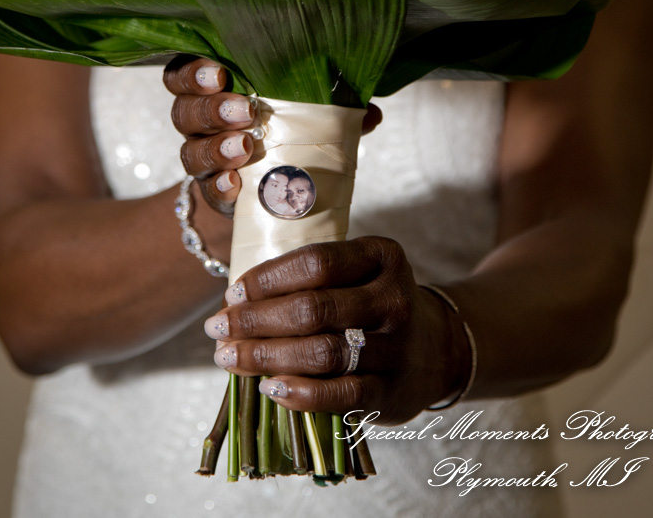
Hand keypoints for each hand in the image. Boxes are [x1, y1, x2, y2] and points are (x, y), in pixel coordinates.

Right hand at [163, 55, 382, 216]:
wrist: (266, 198)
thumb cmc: (284, 141)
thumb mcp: (303, 119)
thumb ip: (331, 110)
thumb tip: (371, 112)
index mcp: (215, 94)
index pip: (185, 74)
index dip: (193, 71)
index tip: (219, 72)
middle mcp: (201, 126)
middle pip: (185, 111)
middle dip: (212, 108)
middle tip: (244, 109)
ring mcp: (203, 162)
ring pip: (190, 152)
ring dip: (217, 148)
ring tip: (246, 146)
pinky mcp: (213, 194)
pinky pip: (208, 190)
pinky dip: (222, 186)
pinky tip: (237, 184)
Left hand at [202, 236, 470, 425]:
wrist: (434, 349)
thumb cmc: (370, 305)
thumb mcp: (355, 274)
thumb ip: (307, 279)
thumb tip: (234, 300)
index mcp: (382, 256)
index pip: (316, 262)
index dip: (267, 279)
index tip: (233, 292)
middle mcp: (394, 298)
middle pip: (314, 308)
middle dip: (256, 320)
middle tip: (218, 328)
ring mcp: (397, 347)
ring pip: (323, 352)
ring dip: (267, 356)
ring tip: (230, 358)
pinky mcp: (393, 391)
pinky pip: (341, 395)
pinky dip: (301, 393)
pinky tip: (270, 388)